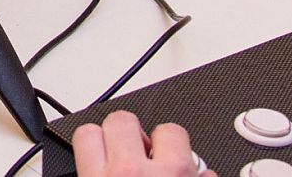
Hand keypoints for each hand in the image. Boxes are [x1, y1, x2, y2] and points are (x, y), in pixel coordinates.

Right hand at [73, 111, 211, 176]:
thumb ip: (95, 176)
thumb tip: (94, 169)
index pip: (87, 134)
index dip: (95, 142)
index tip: (101, 150)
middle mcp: (134, 173)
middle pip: (123, 120)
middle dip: (128, 135)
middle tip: (132, 155)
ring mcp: (175, 175)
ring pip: (171, 131)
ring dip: (169, 147)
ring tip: (165, 168)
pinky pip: (204, 168)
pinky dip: (198, 175)